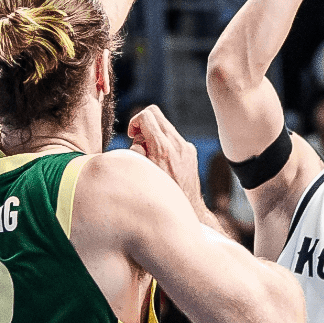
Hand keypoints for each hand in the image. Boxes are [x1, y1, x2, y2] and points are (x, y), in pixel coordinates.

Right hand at [127, 106, 209, 220]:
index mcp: (162, 148)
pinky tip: (163, 161)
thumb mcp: (141, 172)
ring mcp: (186, 146)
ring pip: (165, 126)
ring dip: (154, 134)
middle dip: (143, 124)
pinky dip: (165, 143)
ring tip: (150, 154)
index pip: (146, 116)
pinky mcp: (191, 151)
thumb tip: (137, 140)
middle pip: (156, 114)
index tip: (132, 135)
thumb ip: (136, 152)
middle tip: (139, 140)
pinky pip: (174, 138)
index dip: (134, 122)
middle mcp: (177, 144)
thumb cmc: (159, 195)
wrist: (186, 208)